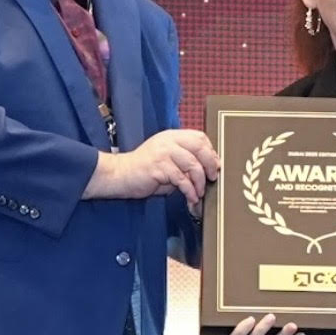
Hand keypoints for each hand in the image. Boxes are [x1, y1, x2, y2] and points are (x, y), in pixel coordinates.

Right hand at [84, 130, 219, 206]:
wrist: (120, 176)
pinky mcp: (159, 166)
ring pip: (192, 164)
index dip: (210, 152)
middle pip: (199, 147)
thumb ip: (184, 161)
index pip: (199, 137)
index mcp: (172, 136)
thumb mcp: (167, 160)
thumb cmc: (145, 171)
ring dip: (199, 182)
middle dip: (210, 165)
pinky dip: (189, 191)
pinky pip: (181, 179)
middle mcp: (169, 141)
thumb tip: (206, 170)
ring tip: (199, 192)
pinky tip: (190, 198)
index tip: (214, 166)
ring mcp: (163, 152)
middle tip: (212, 178)